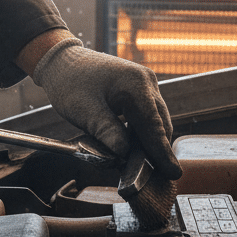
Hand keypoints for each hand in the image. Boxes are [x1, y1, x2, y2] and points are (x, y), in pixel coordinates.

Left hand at [31, 39, 179, 178]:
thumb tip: (125, 155)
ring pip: (155, 120)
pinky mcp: (139, 89)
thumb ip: (107, 132)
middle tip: (154, 176)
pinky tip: (132, 147)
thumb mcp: (84, 111)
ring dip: (149, 142)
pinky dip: (141, 132)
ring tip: (142, 165)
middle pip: (160, 123)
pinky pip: (146, 115)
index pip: (154, 125)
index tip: (173, 172)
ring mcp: (144, 84)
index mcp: (136, 84)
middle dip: (157, 150)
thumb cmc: (71, 82)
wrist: (62, 61)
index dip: (162, 151)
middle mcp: (146, 82)